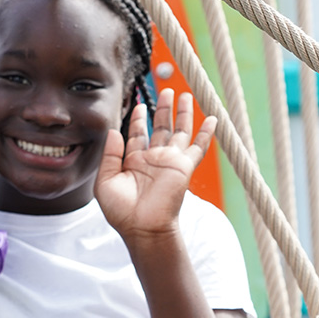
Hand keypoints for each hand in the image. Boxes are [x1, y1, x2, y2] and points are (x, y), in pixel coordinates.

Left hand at [93, 89, 216, 243]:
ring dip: (183, 113)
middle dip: (163, 108)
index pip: (138, 134)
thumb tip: (114, 130)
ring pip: (179, 131)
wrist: (142, 228)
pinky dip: (206, 133)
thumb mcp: (106, 182)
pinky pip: (198, 147)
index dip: (139, 119)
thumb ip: (110, 155)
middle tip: (165, 90)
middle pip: (161, 127)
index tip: (139, 105)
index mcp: (134, 161)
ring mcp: (170, 162)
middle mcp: (154, 159)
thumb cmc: (121, 211)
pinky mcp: (184, 167)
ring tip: (184, 94)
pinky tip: (212, 118)